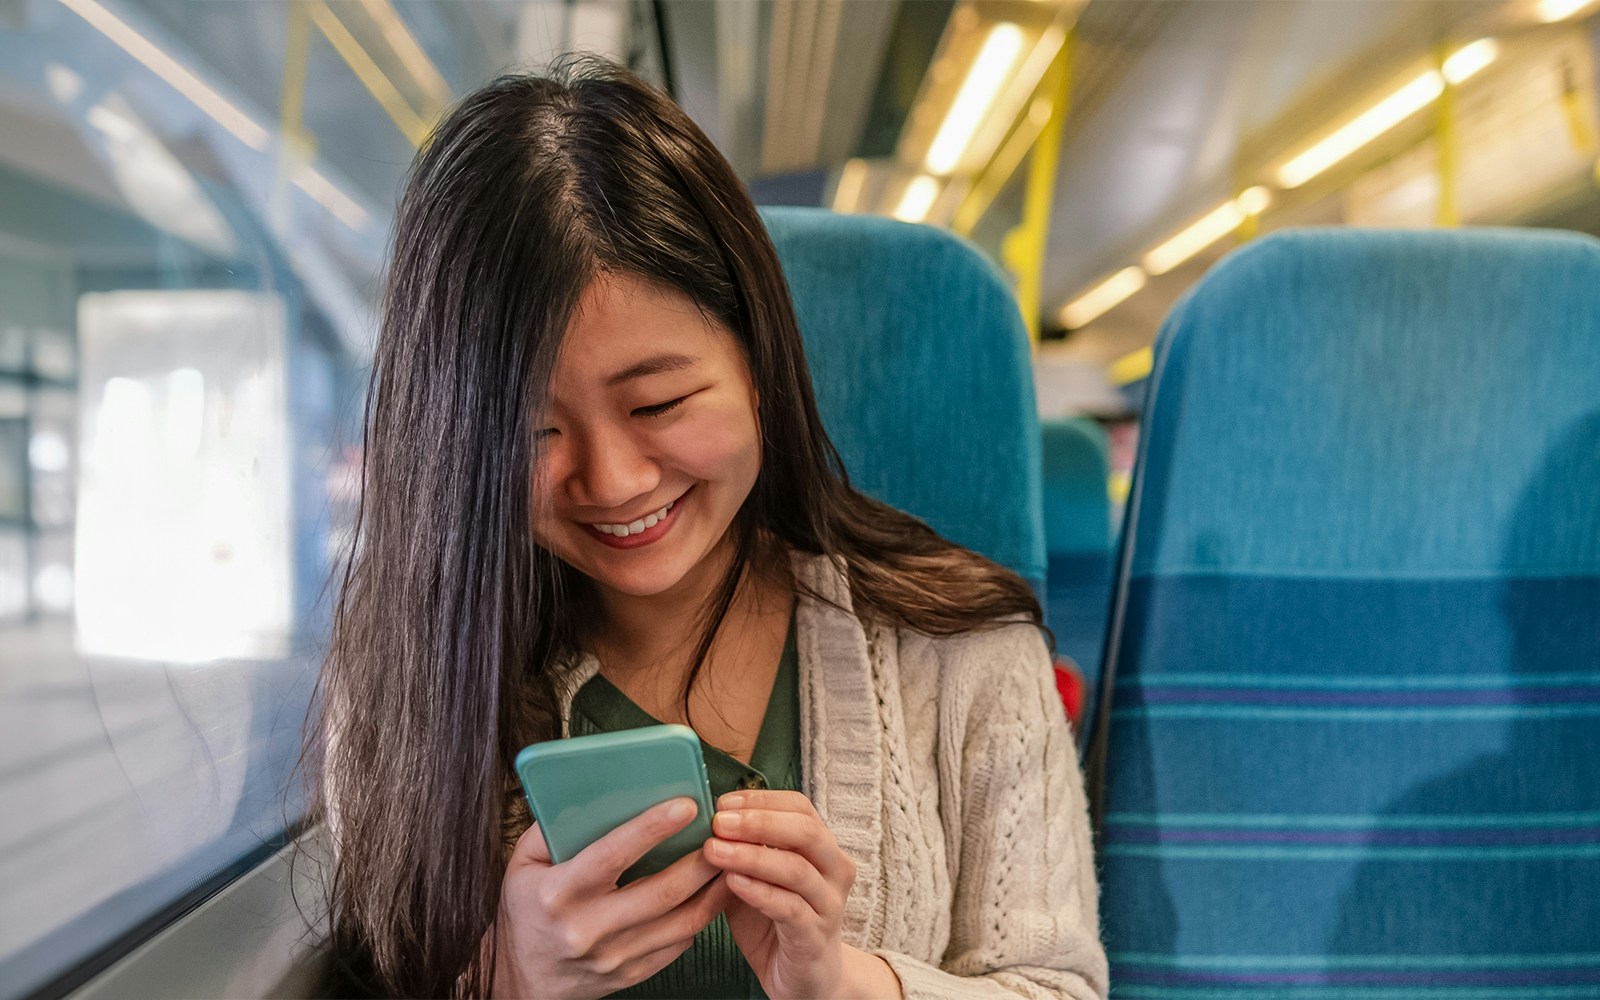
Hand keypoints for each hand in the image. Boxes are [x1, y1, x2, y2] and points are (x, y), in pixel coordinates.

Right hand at [490, 797, 730, 998]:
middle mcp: (588, 928)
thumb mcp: (522, 865)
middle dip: (700, 861)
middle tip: (724, 834)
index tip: (686, 805)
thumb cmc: (524, 912)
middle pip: (660, 892)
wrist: (519, 980)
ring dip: (712, 890)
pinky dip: (699, 918)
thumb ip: (551, 829)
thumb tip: (590, 793)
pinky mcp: (630, 974)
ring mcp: (612, 956)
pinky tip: (710, 895)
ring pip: (679, 923)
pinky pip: (676, 945)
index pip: (612, 855)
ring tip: (730, 862)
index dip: (651, 828)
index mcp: (559, 893)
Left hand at [704, 790, 899, 998]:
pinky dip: (760, 891)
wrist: (803, 979)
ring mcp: (828, 905)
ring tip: (714, 850)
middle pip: (805, 831)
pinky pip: (790, 908)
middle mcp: (834, 870)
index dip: (761, 800)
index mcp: (822, 848)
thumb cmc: (776, 922)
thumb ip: (740, 852)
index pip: (799, 808)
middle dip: (758, 821)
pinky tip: (733, 882)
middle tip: (718, 822)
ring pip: (796, 869)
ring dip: (751, 855)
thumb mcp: (755, 879)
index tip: (723, 802)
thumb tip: (702, 820)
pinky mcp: (815, 937)